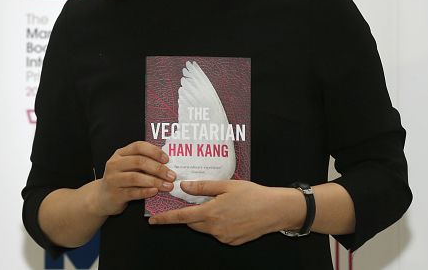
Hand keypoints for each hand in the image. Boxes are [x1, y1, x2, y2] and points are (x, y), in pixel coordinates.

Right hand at [90, 141, 176, 216]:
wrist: (102, 198)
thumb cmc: (121, 179)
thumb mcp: (128, 166)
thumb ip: (142, 162)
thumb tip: (167, 164)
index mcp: (120, 154)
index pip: (138, 146)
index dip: (154, 151)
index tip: (167, 159)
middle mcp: (114, 164)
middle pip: (139, 162)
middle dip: (158, 168)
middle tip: (171, 175)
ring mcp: (113, 179)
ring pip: (136, 178)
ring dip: (154, 181)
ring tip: (168, 186)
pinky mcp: (115, 194)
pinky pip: (133, 192)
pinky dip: (146, 192)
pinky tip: (155, 191)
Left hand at [148, 180, 299, 244]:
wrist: (275, 210)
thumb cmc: (253, 194)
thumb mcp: (226, 185)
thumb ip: (203, 186)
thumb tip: (184, 186)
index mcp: (211, 213)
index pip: (182, 217)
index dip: (166, 219)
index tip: (153, 220)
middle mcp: (215, 228)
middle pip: (193, 223)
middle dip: (190, 214)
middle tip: (195, 201)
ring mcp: (224, 237)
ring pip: (206, 228)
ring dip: (206, 218)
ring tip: (221, 204)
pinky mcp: (232, 242)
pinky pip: (218, 233)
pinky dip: (218, 224)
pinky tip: (231, 213)